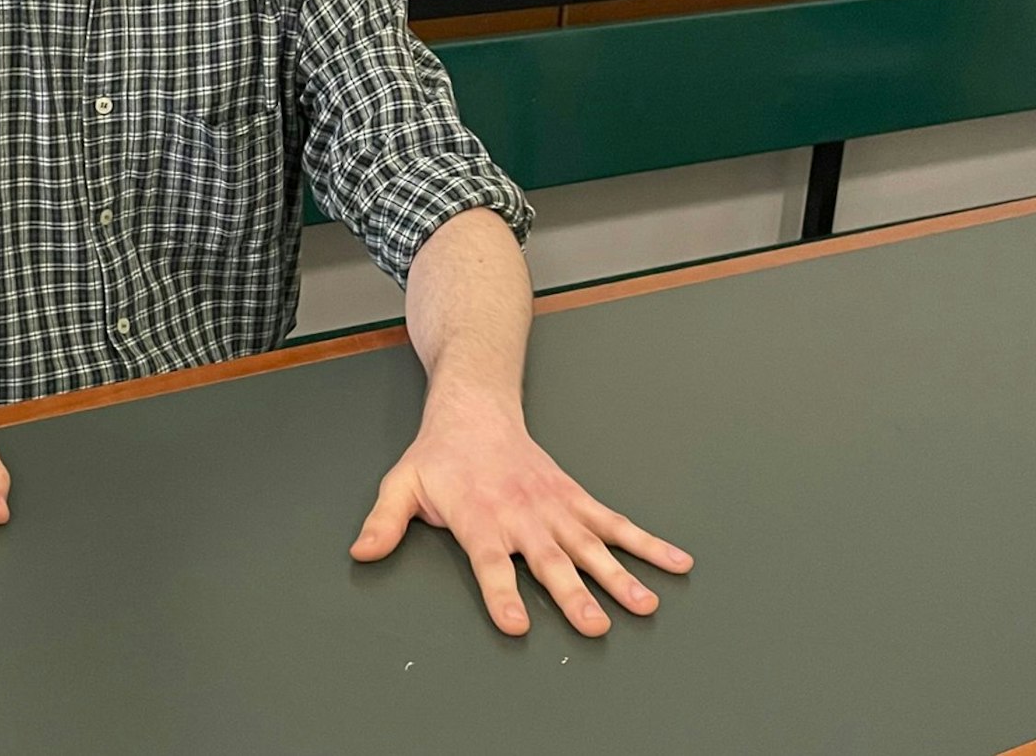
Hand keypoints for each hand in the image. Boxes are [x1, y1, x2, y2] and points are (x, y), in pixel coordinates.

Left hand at [350, 400, 690, 636]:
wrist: (476, 410)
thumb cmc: (439, 457)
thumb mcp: (401, 484)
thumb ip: (383, 521)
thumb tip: (360, 552)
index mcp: (479, 519)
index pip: (491, 563)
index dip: (502, 594)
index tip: (515, 624)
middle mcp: (521, 516)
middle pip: (550, 561)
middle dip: (573, 594)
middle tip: (595, 625)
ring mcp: (554, 508)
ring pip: (591, 546)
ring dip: (620, 575)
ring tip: (645, 605)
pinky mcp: (575, 498)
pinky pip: (615, 522)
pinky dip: (647, 543)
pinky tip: (675, 562)